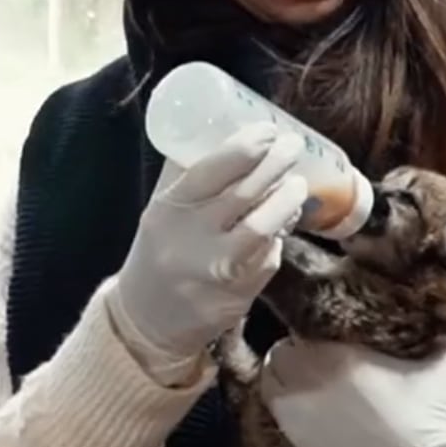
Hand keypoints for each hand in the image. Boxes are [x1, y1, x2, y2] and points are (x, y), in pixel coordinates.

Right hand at [108, 122, 308, 381]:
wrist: (147, 318)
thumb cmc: (161, 250)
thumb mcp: (162, 210)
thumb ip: (187, 175)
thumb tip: (223, 128)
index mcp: (168, 210)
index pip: (209, 170)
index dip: (245, 147)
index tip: (268, 129)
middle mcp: (191, 240)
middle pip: (244, 194)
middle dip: (276, 164)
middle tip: (293, 145)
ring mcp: (217, 269)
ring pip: (264, 227)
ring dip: (287, 200)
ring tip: (298, 184)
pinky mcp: (240, 293)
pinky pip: (268, 256)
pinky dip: (279, 236)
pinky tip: (282, 222)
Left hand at [260, 339, 445, 446]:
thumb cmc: (431, 414)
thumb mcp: (436, 360)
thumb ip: (427, 330)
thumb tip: (426, 311)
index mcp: (339, 353)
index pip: (303, 325)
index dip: (312, 329)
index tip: (323, 335)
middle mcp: (310, 376)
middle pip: (281, 350)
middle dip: (295, 350)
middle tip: (312, 356)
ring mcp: (298, 408)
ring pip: (270, 377)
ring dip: (283, 373)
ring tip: (302, 378)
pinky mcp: (295, 436)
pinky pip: (272, 407)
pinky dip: (282, 399)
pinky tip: (301, 402)